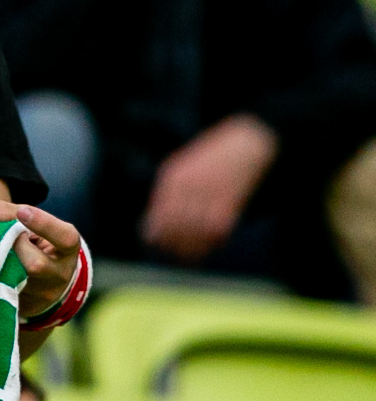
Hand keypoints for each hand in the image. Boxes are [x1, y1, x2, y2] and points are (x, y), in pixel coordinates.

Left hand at [0, 200, 82, 321]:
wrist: (42, 279)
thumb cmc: (34, 242)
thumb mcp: (30, 224)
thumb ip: (7, 213)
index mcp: (66, 250)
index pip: (64, 238)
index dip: (44, 224)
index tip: (22, 211)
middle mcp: (59, 275)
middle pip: (35, 264)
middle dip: (11, 247)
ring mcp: (42, 295)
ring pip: (15, 281)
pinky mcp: (23, 306)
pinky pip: (0, 291)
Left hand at [142, 114, 276, 263]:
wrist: (246, 143)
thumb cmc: (211, 156)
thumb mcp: (181, 167)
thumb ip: (169, 192)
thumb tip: (155, 221)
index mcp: (173, 179)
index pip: (158, 216)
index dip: (155, 234)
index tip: (155, 243)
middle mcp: (189, 189)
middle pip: (174, 228)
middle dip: (171, 245)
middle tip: (173, 254)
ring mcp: (209, 197)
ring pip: (194, 234)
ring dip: (191, 249)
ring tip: (190, 257)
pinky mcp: (230, 205)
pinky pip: (216, 232)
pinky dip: (212, 244)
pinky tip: (210, 247)